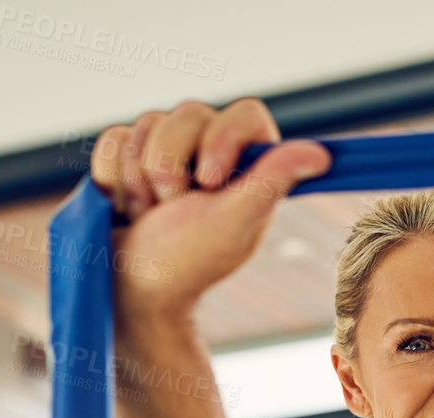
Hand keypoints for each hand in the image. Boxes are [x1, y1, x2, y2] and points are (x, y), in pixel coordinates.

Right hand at [90, 99, 330, 331]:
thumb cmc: (184, 263)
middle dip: (170, 166)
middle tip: (171, 209)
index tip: (207, 181)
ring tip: (147, 215)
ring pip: (146, 123)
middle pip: (188, 112)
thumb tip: (321, 156)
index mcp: (246, 167)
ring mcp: (166, 151)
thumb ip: (271, 181)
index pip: (245, 113)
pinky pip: (113, 138)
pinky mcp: (126, 156)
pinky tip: (122, 207)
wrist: (126, 289)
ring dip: (139, 178)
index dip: (222, 138)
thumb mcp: (231, 223)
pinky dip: (112, 176)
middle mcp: (209, 151)